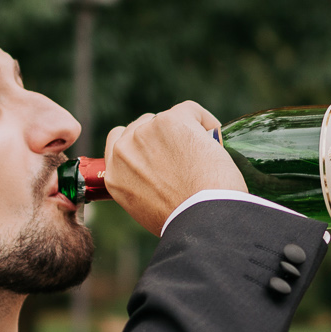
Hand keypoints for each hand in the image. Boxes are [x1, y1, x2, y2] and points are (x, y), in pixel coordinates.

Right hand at [100, 101, 246, 235]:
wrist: (201, 219)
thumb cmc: (184, 221)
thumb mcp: (147, 210)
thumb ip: (142, 188)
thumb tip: (161, 180)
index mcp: (115, 175)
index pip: (119, 142)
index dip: (141, 144)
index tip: (160, 153)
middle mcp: (124, 151)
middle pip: (142, 125)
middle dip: (162, 137)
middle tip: (185, 154)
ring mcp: (146, 133)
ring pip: (166, 118)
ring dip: (184, 130)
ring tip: (203, 153)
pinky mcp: (171, 121)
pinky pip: (190, 110)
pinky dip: (205, 121)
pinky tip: (216, 138)